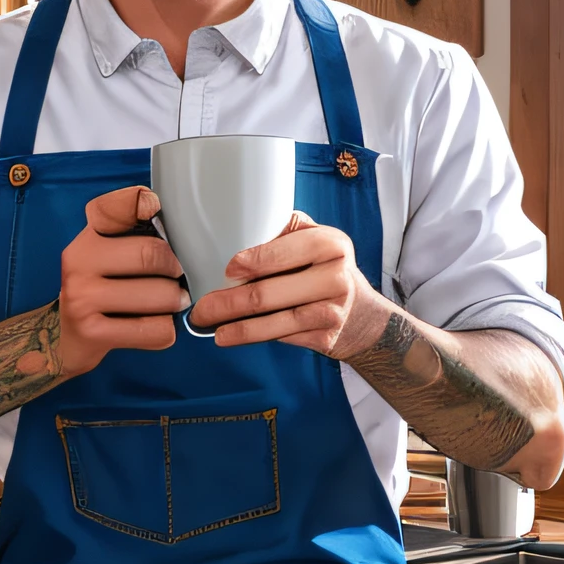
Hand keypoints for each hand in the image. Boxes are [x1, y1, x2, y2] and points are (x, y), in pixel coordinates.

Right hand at [56, 186, 187, 375]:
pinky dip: (167, 330)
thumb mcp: (110, 256)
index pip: (129, 206)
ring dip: (176, 303)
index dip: (156, 214)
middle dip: (177, 270)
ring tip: (173, 304)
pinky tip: (159, 327)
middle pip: (151, 253)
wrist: (64, 338)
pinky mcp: (91, 332)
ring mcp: (81, 297)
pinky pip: (154, 329)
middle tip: (180, 279)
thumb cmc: (101, 291)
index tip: (169, 233)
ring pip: (159, 294)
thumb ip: (137, 236)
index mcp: (89, 235)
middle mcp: (78, 259)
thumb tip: (185, 229)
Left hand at [186, 211, 388, 355]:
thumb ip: (285, 230)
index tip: (226, 270)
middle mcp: (336, 277)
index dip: (253, 262)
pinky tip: (232, 335)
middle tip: (202, 307)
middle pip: (270, 293)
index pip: (285, 252)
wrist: (361, 313)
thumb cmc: (325, 268)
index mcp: (331, 244)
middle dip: (228, 302)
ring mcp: (333, 311)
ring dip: (237, 327)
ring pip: (275, 322)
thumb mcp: (315, 239)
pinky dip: (254, 337)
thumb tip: (236, 226)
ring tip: (209, 326)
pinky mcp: (326, 337)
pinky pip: (283, 337)